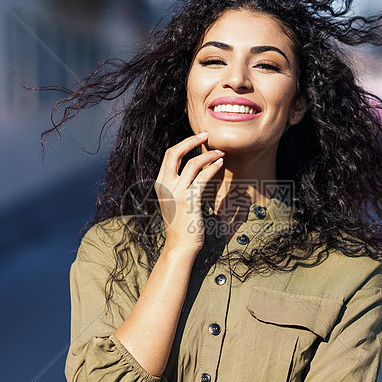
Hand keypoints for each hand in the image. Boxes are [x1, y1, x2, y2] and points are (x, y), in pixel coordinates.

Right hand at [154, 132, 224, 255]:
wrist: (180, 246)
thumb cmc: (181, 225)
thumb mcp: (175, 201)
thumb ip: (179, 186)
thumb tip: (193, 170)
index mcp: (160, 184)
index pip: (169, 156)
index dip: (184, 144)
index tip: (198, 138)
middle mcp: (165, 185)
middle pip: (174, 153)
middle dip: (192, 141)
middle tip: (207, 135)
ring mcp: (176, 193)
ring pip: (192, 163)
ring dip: (209, 155)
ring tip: (220, 152)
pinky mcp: (189, 201)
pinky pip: (202, 178)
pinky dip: (212, 168)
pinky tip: (220, 164)